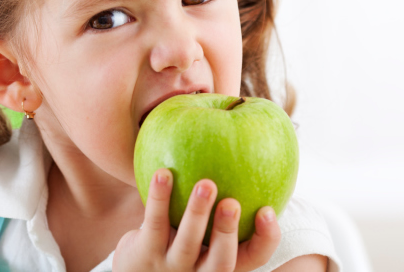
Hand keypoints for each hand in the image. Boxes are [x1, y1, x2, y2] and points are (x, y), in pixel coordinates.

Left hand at [113, 168, 280, 271]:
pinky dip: (160, 197)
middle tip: (232, 203)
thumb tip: (243, 145)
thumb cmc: (176, 238)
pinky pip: (155, 222)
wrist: (135, 268)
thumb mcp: (200, 229)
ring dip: (197, 212)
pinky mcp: (146, 254)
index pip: (253, 258)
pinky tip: (163, 173)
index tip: (268, 210)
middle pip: (222, 260)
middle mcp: (199, 271)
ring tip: (205, 185)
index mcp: (218, 263)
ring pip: (187, 242)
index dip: (266, 239)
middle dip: (228, 231)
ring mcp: (172, 266)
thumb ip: (219, 203)